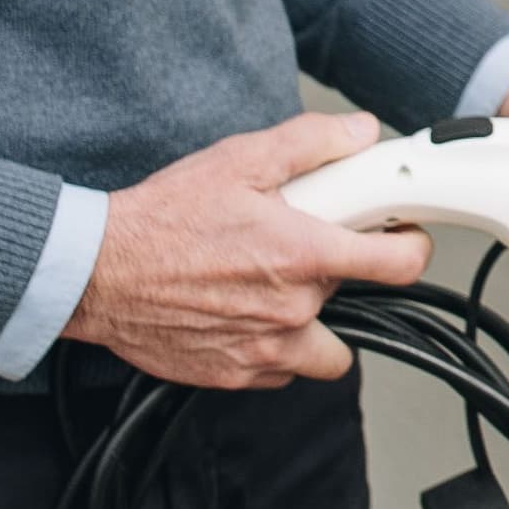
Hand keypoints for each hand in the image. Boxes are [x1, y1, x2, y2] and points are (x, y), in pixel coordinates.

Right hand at [63, 111, 430, 388]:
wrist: (96, 273)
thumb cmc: (161, 219)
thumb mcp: (240, 161)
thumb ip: (310, 143)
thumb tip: (359, 133)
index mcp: (303, 255)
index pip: (399, 266)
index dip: (413, 248)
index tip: (405, 239)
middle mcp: (292, 310)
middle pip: (355, 299)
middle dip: (335, 274)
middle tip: (298, 248)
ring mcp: (265, 350)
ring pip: (324, 350)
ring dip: (311, 323)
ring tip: (274, 288)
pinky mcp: (235, 375)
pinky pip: (280, 370)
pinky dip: (272, 348)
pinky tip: (242, 315)